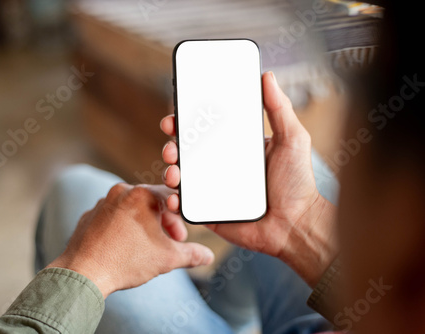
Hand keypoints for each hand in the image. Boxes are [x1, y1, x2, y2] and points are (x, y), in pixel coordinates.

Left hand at [47, 183, 213, 297]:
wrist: (83, 273)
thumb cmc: (125, 261)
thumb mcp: (166, 258)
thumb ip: (191, 254)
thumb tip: (207, 256)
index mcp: (142, 195)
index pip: (171, 199)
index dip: (179, 220)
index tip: (179, 238)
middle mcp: (121, 192)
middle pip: (150, 202)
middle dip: (162, 222)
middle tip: (166, 243)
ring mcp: (103, 202)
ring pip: (131, 208)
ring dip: (142, 224)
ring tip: (144, 246)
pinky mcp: (90, 215)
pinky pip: (112, 216)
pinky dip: (122, 227)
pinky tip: (123, 246)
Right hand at [160, 71, 337, 286]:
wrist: (296, 226)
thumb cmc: (297, 184)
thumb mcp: (292, 140)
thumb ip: (280, 108)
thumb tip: (267, 76)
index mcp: (235, 146)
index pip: (205, 129)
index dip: (186, 120)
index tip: (176, 115)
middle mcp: (220, 165)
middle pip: (186, 150)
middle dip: (172, 145)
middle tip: (172, 144)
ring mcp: (212, 188)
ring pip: (181, 175)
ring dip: (170, 169)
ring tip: (174, 171)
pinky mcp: (209, 211)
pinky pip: (186, 205)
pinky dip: (175, 201)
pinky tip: (176, 197)